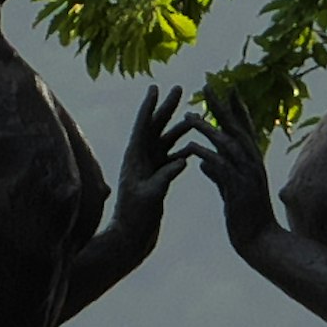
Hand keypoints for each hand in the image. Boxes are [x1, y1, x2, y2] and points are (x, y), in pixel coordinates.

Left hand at [111, 83, 193, 228]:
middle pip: (155, 128)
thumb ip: (165, 177)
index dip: (149, 106)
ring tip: (193, 116)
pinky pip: (171, 158)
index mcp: (134, 160)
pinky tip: (195, 146)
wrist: (131, 239)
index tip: (155, 87)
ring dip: (178, 129)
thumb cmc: (135, 219)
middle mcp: (140, 160)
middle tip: (179, 89)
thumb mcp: (150, 196)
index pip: (142, 127)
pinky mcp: (156, 179)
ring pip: (165, 142)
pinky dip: (182, 150)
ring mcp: (148, 169)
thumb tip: (184, 159)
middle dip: (167, 108)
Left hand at [197, 89, 279, 245]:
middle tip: (208, 85)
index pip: (244, 129)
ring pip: (227, 145)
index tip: (228, 89)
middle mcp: (252, 164)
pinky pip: (220, 168)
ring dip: (209, 129)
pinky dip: (207, 156)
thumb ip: (218, 175)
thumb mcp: (231, 192)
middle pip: (236, 128)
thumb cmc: (246, 217)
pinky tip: (191, 147)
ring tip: (190, 116)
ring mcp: (247, 175)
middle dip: (222, 106)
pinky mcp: (238, 190)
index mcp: (252, 162)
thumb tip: (205, 164)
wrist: (260, 241)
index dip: (236, 109)